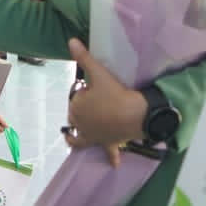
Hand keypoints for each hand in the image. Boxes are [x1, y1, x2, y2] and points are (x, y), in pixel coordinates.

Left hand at [63, 39, 145, 166]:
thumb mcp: (98, 73)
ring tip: (80, 133)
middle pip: (78, 116)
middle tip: (101, 102)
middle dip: (85, 111)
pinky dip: (111, 157)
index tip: (95, 89)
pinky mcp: (106, 143)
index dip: (85, 93)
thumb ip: (84, 58)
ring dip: (81, 136)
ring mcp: (93, 136)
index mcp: (75, 107)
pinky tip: (114, 164)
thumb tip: (71, 41)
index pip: (77, 98)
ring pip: (82, 136)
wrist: (133, 114)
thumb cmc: (115, 92)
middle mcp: (80, 124)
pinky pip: (106, 151)